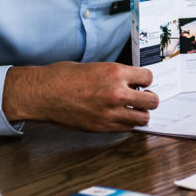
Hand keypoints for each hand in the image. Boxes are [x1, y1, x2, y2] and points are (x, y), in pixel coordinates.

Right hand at [3, 61, 159, 130]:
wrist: (43, 93)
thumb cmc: (63, 77)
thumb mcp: (96, 67)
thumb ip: (116, 75)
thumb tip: (132, 81)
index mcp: (115, 73)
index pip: (148, 77)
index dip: (145, 80)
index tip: (141, 82)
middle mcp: (117, 93)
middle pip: (152, 101)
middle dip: (149, 98)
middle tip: (142, 97)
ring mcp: (110, 112)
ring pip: (143, 118)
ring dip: (140, 113)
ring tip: (132, 109)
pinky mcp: (102, 127)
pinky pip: (127, 128)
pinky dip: (127, 123)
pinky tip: (119, 117)